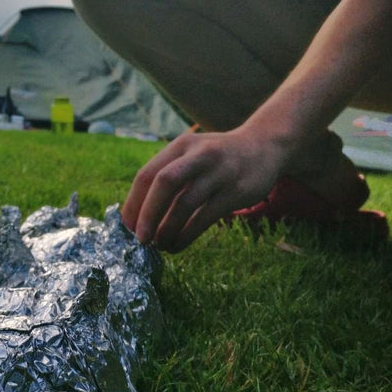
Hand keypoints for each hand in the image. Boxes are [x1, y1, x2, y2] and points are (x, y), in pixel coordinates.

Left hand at [121, 128, 284, 251]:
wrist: (264, 147)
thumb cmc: (218, 158)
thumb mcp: (192, 155)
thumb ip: (169, 176)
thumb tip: (139, 215)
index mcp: (181, 146)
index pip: (148, 173)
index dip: (135, 202)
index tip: (127, 226)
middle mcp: (198, 155)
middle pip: (164, 182)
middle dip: (148, 213)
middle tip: (140, 238)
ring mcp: (219, 172)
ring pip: (185, 203)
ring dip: (168, 228)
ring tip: (160, 245)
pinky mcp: (237, 190)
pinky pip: (205, 216)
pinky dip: (187, 234)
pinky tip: (178, 244)